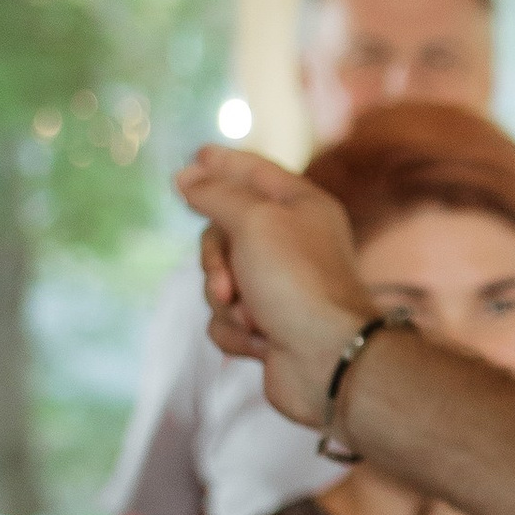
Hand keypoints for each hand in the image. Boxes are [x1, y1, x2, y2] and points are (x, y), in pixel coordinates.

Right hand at [176, 150, 371, 423]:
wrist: (327, 360)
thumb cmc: (297, 282)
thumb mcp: (254, 221)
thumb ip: (216, 194)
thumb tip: (187, 175)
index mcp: (301, 207)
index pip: (254, 172)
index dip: (223, 164)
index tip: (196, 155)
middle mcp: (292, 242)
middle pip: (223, 232)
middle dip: (215, 261)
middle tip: (228, 283)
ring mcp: (279, 286)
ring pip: (218, 280)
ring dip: (226, 302)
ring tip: (252, 317)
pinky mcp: (267, 326)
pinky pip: (225, 319)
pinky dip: (236, 332)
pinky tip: (261, 343)